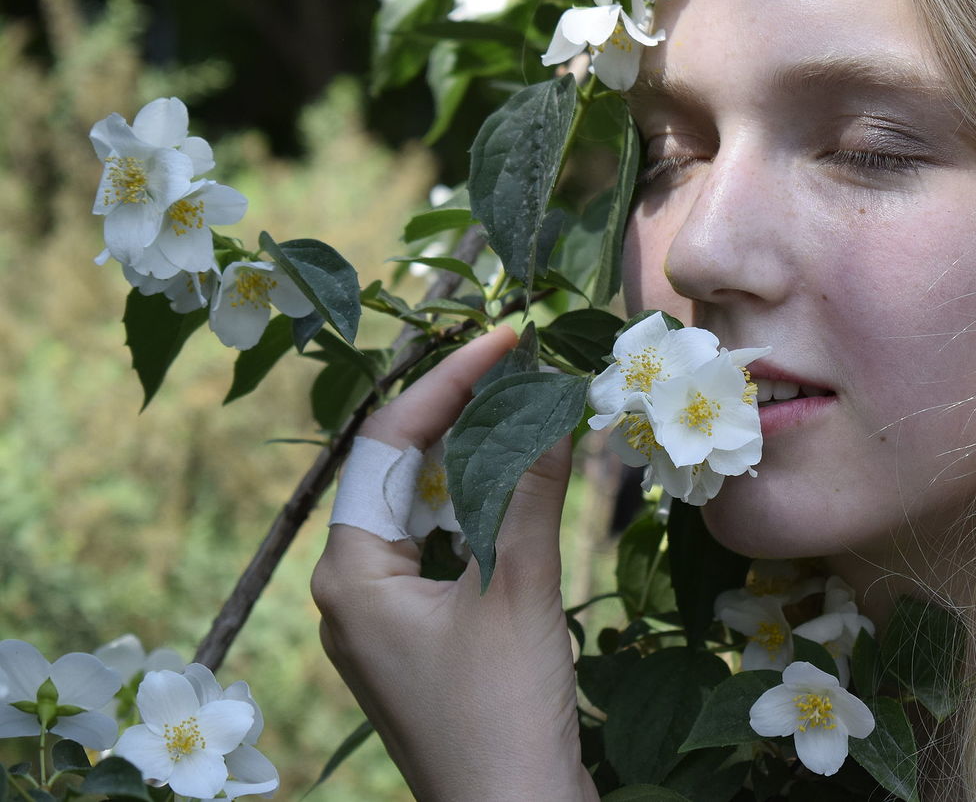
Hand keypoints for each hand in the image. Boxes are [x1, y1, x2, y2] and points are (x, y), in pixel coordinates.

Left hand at [311, 326, 599, 801]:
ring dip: (480, 461)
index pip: (388, 445)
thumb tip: (550, 401)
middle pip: (402, 472)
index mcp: (350, 574)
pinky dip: (487, 513)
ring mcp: (387, 620)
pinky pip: (446, 552)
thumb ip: (527, 490)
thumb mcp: (517, 589)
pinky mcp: (424, 642)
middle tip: (525, 362)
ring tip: (534, 408)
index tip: (504, 337)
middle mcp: (353, 591)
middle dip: (463, 414)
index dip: (447, 383)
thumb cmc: (502, 712)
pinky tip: (532, 487)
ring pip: (428, 510)